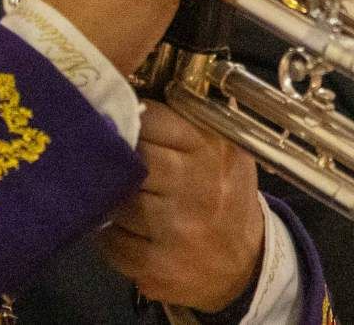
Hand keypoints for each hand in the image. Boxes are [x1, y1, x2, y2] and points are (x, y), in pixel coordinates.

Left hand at [99, 102, 267, 312]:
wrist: (244, 260)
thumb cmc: (224, 191)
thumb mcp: (224, 147)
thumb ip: (190, 119)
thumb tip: (138, 87)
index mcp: (212, 148)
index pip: (150, 118)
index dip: (130, 118)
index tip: (123, 123)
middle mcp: (196, 186)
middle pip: (131, 158)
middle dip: (117, 159)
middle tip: (112, 159)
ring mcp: (176, 229)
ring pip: (116, 200)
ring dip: (110, 198)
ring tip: (119, 195)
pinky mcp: (156, 265)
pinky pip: (111, 241)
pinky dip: (109, 234)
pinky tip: (123, 228)